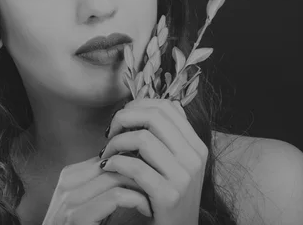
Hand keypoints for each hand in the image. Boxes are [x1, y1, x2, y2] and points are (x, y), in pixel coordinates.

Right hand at [41, 156, 152, 224]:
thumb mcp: (97, 202)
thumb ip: (107, 181)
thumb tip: (136, 157)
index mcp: (70, 176)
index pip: (108, 155)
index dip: (133, 162)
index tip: (152, 173)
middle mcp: (66, 184)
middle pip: (113, 163)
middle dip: (140, 171)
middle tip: (159, 182)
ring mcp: (69, 201)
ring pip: (116, 176)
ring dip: (142, 186)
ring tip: (155, 197)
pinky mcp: (77, 217)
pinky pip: (116, 196)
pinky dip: (137, 200)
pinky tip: (146, 209)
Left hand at [100, 98, 207, 224]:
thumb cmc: (166, 197)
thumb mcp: (175, 164)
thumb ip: (165, 137)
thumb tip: (145, 107)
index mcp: (196, 145)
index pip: (168, 107)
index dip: (139, 105)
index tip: (123, 118)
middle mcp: (194, 157)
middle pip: (154, 116)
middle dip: (124, 118)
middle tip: (110, 132)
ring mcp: (183, 177)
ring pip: (143, 138)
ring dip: (116, 142)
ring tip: (107, 153)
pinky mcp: (168, 195)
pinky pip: (136, 166)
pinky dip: (116, 163)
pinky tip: (108, 167)